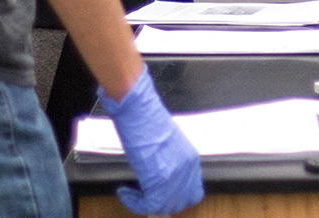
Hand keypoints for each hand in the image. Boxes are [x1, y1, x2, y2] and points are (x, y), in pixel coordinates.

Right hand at [96, 67, 202, 214]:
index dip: (176, 197)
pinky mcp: (158, 181)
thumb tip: (161, 178)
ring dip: (146, 204)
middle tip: (144, 197)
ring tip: (132, 194)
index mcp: (191, 159)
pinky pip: (148, 205)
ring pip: (164, 207)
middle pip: (180, 203)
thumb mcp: (168, 144)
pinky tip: (125, 192)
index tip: (161, 196)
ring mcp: (174, 176)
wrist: (140, 111)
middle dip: (161, 203)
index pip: (193, 192)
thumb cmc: (149, 121)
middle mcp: (187, 170)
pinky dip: (134, 203)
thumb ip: (171, 163)